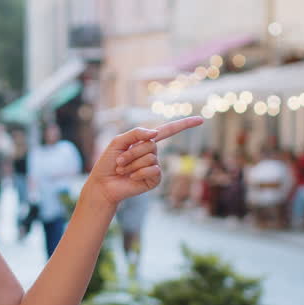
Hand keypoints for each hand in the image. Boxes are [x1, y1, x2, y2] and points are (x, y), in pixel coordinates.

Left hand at [84, 117, 203, 206]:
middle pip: (151, 144)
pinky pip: (152, 170)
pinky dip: (138, 173)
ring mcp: (155, 167)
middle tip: (120, 161)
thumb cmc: (108, 162)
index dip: (184, 125)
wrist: (103, 184)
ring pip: (150, 157)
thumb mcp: (119, 141)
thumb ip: (136, 133)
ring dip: (132, 163)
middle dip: (132, 152)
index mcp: (146, 141)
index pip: (168, 130)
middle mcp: (152, 153)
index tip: (200, 120)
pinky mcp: (154, 180)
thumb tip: (156, 133)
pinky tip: (131, 177)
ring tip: (123, 169)